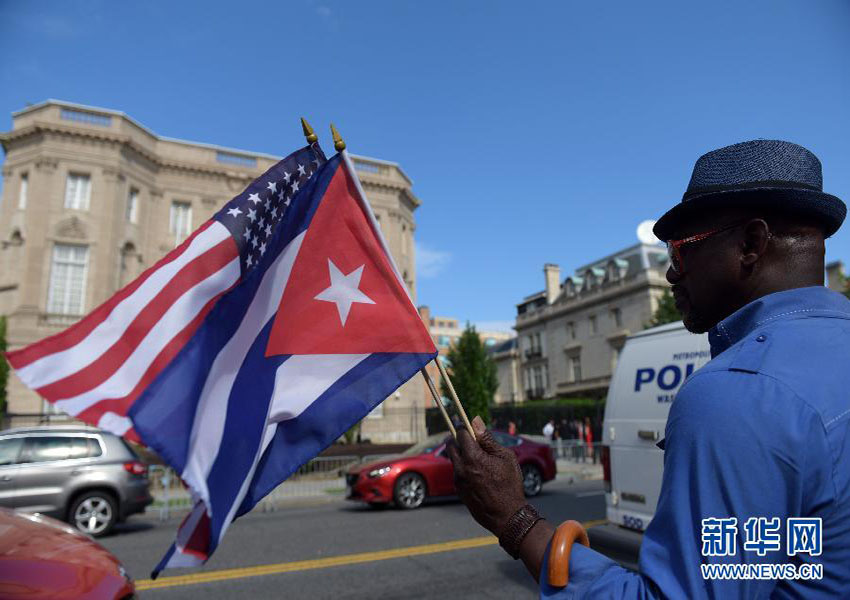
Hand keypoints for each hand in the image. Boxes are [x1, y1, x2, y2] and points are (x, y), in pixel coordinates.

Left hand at [446, 415, 527, 535]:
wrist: (506, 516)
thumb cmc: (510, 485)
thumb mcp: (505, 458)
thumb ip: (488, 439)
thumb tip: (475, 421)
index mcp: (473, 457)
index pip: (460, 433)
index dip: (463, 425)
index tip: (465, 422)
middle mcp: (461, 468)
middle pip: (450, 445)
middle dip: (456, 438)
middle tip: (466, 436)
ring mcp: (458, 480)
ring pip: (453, 459)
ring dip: (461, 454)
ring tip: (477, 456)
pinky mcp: (458, 490)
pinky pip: (457, 472)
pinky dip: (464, 468)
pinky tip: (478, 472)